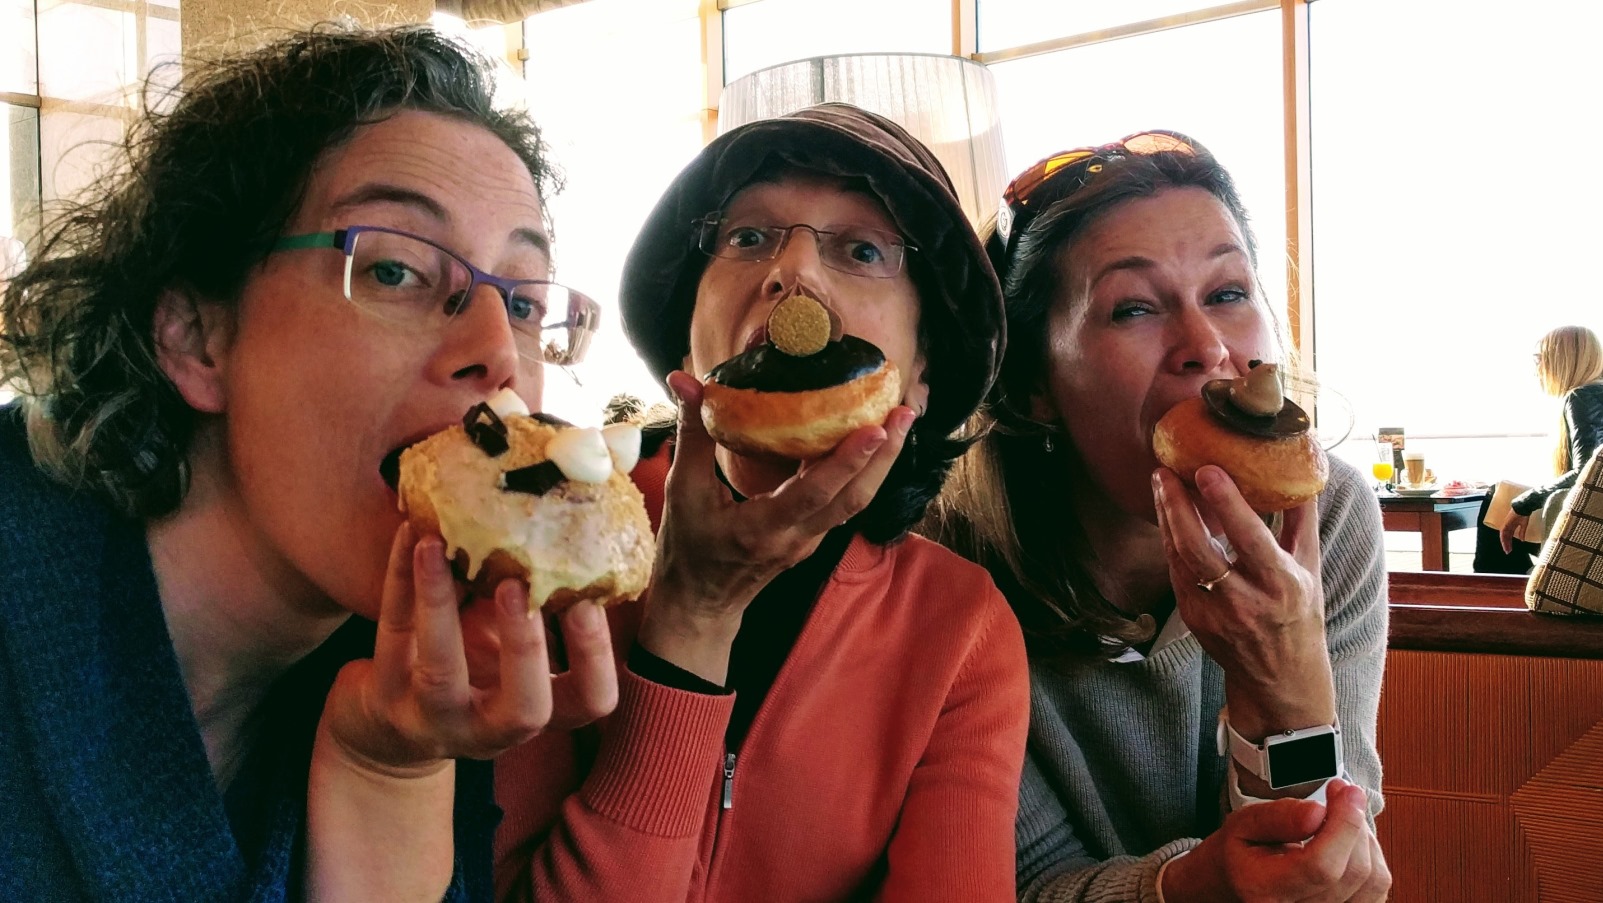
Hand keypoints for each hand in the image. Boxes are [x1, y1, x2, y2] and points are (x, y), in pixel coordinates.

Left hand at [319, 523, 617, 774]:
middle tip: (520, 586)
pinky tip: (408, 536)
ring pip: (441, 672)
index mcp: (533, 707)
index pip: (590, 699)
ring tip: (439, 545)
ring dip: (440, 603)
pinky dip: (401, 579)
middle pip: (526, 709)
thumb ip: (529, 604)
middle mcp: (489, 728)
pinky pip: (393, 633)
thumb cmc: (466, 670)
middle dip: (526, 646)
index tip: (587, 599)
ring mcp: (433, 718)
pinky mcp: (384, 696)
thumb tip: (553, 524)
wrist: (387, 727)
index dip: (595, 655)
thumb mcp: (502, 646)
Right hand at [639, 370, 912, 680]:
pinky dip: (862, 473)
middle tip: (905, 412)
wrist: (700, 606)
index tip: (875, 428)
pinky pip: (844, 503)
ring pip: (856, 502)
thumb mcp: (682, 492)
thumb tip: (686, 380)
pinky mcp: (812, 538)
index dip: (847, 461)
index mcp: (764, 529)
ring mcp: (809, 541)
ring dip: (881, 463)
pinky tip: (869, 444)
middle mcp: (797, 538)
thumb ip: (691, 435)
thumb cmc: (687, 550)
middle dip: (884, 456)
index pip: (816, 494)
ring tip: (899, 420)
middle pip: (854, 498)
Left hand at [1153, 465, 1334, 735]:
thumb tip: (1304, 468)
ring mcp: (1213, 613)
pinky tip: (1169, 512)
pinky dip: (1171, 539)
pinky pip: (1176, 571)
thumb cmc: (1299, 613)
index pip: (1251, 538)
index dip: (1227, 503)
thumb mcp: (1310, 567)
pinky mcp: (1193, 618)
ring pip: (1180, 558)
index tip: (1207, 470)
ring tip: (1161, 482)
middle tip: (1164, 471)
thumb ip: (1301, 519)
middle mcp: (1246, 601)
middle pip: (1199, 549)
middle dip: (1177, 507)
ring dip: (1167, 518)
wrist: (1280, 676)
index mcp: (1281, 584)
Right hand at [1163, 780, 1390, 901]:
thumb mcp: (1242, 824)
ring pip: (1373, 881)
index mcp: (1264, 890)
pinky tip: (1350, 843)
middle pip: (1353, 871)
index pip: (1321, 865)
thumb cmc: (1237, 855)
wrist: (1230, 886)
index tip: (1346, 791)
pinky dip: (1372, 859)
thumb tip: (1319, 811)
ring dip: (1366, 841)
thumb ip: (1279, 817)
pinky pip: (1378, 890)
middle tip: (1342, 793)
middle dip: (1355, 823)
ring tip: (1342, 819)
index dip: (1343, 824)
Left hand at [1500, 513, 1529, 552]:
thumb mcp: (1523, 525)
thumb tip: (1522, 540)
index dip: (1509, 543)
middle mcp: (1508, 527)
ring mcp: (1506, 525)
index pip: (1509, 537)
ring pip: (1503, 536)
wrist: (1523, 508)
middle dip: (1506, 545)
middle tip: (1507, 552)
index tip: (1510, 549)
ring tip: (1506, 549)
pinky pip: (1502, 532)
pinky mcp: (1505, 523)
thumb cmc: (1524, 514)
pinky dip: (1503, 537)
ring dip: (1504, 543)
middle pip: (1506, 538)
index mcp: (1512, 527)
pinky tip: (1504, 542)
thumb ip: (1522, 533)